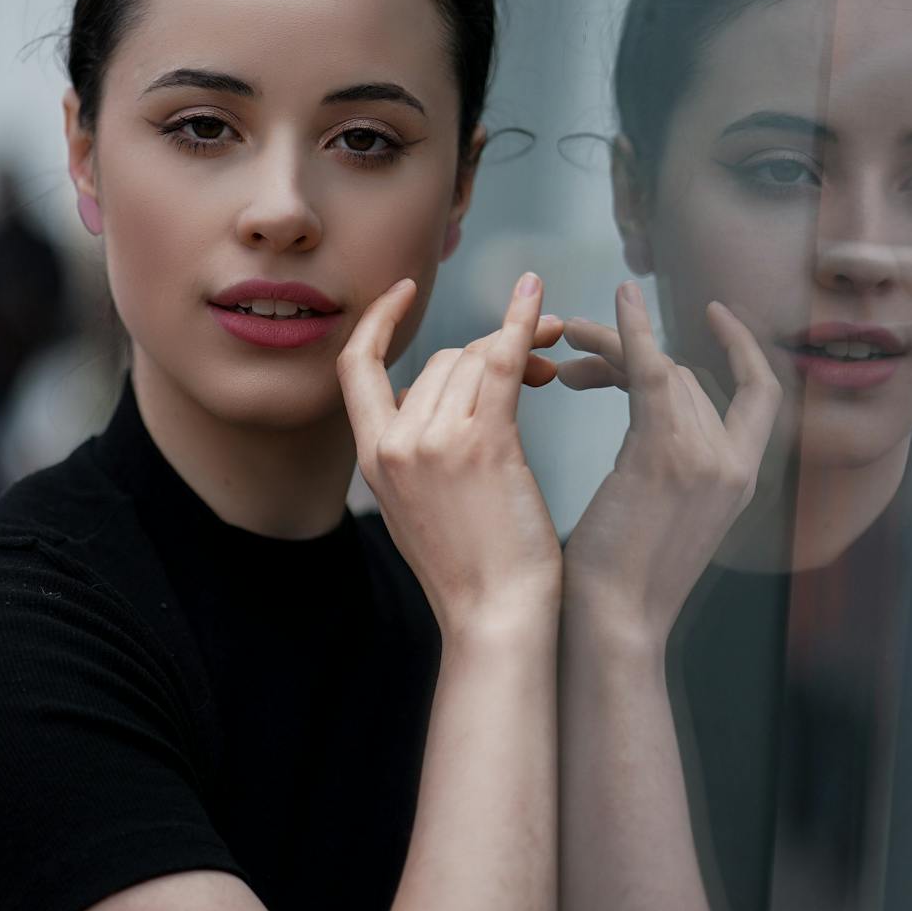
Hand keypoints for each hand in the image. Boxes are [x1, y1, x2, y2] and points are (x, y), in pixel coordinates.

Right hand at [337, 274, 563, 634]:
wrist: (495, 619)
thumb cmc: (473, 571)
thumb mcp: (418, 509)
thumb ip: (414, 453)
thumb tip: (440, 397)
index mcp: (372, 460)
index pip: (355, 368)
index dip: (377, 322)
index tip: (403, 291)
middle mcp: (395, 444)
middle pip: (440, 360)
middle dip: (489, 349)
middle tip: (541, 360)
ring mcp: (435, 443)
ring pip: (474, 360)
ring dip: (518, 352)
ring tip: (555, 370)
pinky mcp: (484, 446)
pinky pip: (503, 363)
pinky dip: (523, 323)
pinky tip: (540, 300)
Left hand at [559, 283, 780, 640]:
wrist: (613, 627)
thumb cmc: (615, 586)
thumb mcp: (654, 519)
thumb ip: (662, 473)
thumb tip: (640, 436)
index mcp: (739, 482)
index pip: (760, 395)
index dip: (742, 348)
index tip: (712, 311)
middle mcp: (734, 464)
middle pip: (687, 376)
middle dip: (628, 354)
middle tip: (571, 349)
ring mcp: (707, 458)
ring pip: (663, 370)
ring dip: (611, 346)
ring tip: (562, 343)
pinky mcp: (666, 454)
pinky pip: (650, 371)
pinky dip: (632, 330)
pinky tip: (617, 299)